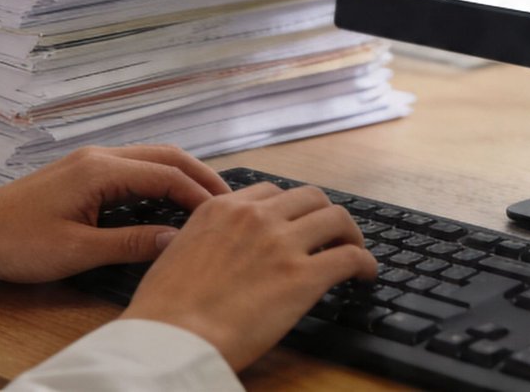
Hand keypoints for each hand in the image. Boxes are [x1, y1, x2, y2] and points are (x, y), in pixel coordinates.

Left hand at [0, 145, 230, 286]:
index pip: (165, 174)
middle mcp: (99, 156)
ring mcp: (89, 162)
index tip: (225, 214)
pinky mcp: (82, 173)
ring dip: (180, 176)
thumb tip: (176, 240)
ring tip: (206, 202)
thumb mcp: (77, 251)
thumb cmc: (17, 244)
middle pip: (164, 156)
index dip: (198, 194)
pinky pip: (132, 169)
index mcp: (100, 170)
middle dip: (199, 175)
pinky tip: (168, 203)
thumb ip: (129, 243)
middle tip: (229, 202)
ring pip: (149, 159)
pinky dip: (158, 180)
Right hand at [120, 182, 377, 371]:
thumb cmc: (163, 309)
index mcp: (221, 209)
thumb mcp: (175, 253)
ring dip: (349, 233)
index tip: (297, 223)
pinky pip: (350, 257)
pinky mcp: (304, 276)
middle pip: (309, 197)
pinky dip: (365, 263)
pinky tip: (366, 275)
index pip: (270, 192)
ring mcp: (282, 243)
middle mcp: (255, 217)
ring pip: (336, 218)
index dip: (289, 208)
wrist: (170, 337)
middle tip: (330, 234)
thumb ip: (204, 240)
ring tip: (353, 250)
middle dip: (323, 214)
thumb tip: (217, 250)